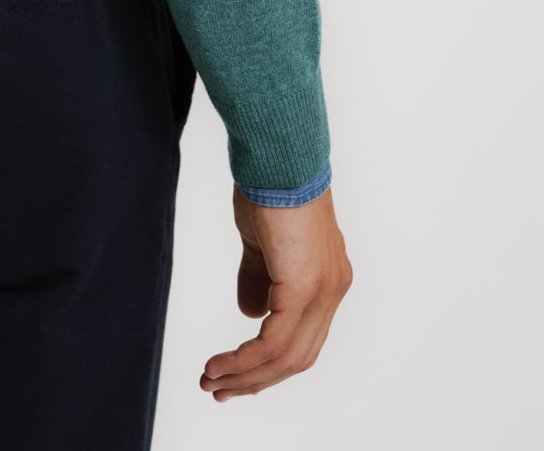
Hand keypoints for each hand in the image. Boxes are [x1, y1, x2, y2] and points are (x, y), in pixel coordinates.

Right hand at [200, 184, 353, 400]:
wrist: (278, 155)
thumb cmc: (269, 184)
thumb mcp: (262, 241)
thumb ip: (259, 278)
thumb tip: (250, 314)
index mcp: (326, 279)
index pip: (303, 338)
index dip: (270, 362)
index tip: (237, 374)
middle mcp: (332, 290)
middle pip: (297, 357)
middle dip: (255, 379)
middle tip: (219, 389)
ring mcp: (322, 291)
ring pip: (286, 357)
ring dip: (245, 375)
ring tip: (211, 381)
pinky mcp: (303, 287)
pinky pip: (274, 341)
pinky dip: (245, 359)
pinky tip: (220, 364)